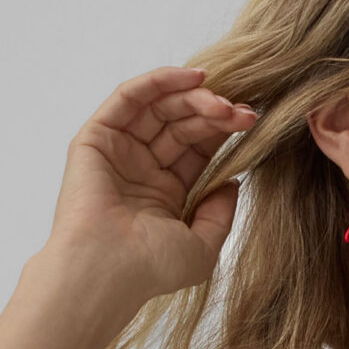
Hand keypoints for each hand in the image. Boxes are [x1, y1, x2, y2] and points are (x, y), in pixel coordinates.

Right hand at [42, 64, 257, 305]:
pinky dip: (158, 81)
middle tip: (244, 112)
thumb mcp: (202, 246)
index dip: (223, 132)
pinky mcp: (96, 137)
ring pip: (159, 107)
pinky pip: (129, 98)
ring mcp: (118, 151)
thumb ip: (220, 213)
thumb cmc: (151, 268)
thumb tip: (233, 180)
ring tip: (222, 99)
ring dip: (192, 96)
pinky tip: (191, 76)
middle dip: (214, 113)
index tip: (251, 122)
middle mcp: (141, 168)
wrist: (107, 271)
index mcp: (164, 193)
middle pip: (182, 124)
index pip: (197, 149)